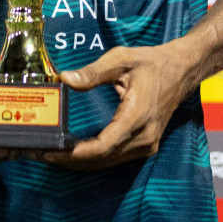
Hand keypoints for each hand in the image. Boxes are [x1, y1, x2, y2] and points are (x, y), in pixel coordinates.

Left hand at [35, 45, 193, 170]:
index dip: (76, 153)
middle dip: (70, 160)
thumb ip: (93, 72)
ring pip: (108, 162)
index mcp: (138, 116)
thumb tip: (65, 79)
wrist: (182, 71)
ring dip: (79, 162)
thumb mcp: (122, 59)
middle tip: (41, 152)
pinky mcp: (145, 146)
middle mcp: (144, 137)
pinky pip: (115, 158)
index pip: (103, 145)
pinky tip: (73, 153)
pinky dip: (93, 158)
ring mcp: (146, 145)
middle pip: (102, 159)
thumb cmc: (152, 63)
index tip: (53, 151)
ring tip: (51, 154)